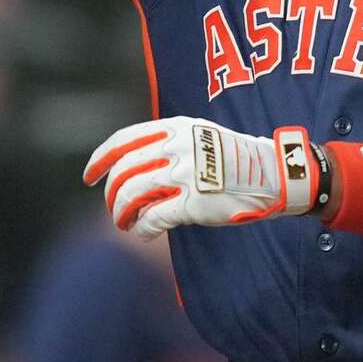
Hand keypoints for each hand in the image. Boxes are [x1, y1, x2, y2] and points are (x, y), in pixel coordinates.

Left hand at [83, 117, 317, 239]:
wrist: (273, 174)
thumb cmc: (235, 159)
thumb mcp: (200, 135)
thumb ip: (168, 144)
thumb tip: (132, 166)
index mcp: (176, 128)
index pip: (123, 140)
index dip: (100, 159)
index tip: (89, 176)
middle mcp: (177, 147)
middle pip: (124, 170)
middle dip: (111, 194)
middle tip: (113, 209)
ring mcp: (185, 174)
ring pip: (132, 194)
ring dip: (121, 213)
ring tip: (124, 223)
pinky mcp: (194, 202)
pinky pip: (153, 217)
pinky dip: (142, 228)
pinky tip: (144, 233)